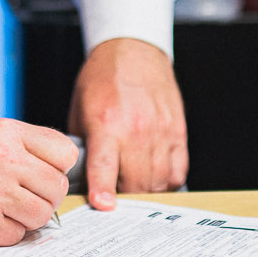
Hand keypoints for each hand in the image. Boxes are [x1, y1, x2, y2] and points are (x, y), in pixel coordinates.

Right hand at [0, 119, 76, 247]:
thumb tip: (57, 173)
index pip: (65, 152)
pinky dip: (4, 234)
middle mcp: (2, 158)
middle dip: (43, 198)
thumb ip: (22, 148)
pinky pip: (17, 235)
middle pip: (57, 187)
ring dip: (26, 219)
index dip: (56, 169)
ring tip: (0, 210)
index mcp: (6, 132)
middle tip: (19, 199)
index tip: (39, 176)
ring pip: (42, 214)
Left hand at [69, 37, 186, 210]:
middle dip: (124, 198)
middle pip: (136, 183)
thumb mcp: (79, 110)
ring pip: (159, 181)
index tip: (104, 206)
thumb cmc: (102, 79)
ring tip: (134, 187)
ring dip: (146, 192)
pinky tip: (154, 177)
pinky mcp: (177, 131)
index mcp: (106, 123)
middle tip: (115, 198)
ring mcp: (161, 131)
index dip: (104, 190)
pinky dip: (167, 181)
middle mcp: (136, 129)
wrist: (133, 50)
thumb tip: (79, 180)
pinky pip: (177, 171)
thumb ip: (82, 146)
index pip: (105, 166)